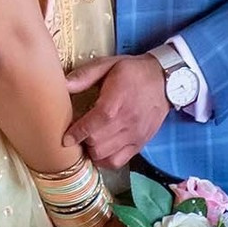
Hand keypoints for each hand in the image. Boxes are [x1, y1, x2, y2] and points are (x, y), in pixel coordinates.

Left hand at [65, 53, 170, 168]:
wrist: (164, 80)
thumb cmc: (133, 72)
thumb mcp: (108, 65)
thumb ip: (85, 75)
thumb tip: (63, 84)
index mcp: (115, 103)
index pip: (92, 126)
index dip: (76, 134)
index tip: (65, 138)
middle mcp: (126, 123)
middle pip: (97, 144)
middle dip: (82, 142)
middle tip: (76, 135)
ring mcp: (134, 136)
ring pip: (106, 155)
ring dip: (92, 151)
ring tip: (87, 142)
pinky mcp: (140, 143)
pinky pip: (119, 161)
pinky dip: (106, 160)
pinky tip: (100, 151)